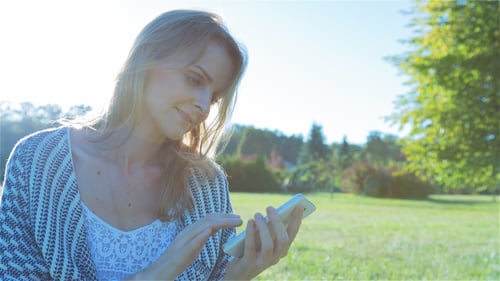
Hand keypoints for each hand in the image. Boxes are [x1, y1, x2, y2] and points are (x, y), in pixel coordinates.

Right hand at [125, 213, 241, 279]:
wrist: (159, 272)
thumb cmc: (177, 260)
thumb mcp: (193, 246)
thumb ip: (201, 237)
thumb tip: (211, 230)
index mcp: (190, 231)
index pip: (209, 219)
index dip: (224, 216)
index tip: (237, 218)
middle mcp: (187, 232)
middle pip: (208, 220)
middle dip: (225, 218)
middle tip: (240, 219)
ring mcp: (183, 241)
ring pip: (201, 228)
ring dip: (219, 223)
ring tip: (232, 222)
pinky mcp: (180, 253)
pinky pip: (190, 243)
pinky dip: (200, 236)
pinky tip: (209, 231)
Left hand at [224, 204, 303, 279]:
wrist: (237, 273)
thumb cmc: (250, 251)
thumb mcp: (261, 240)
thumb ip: (268, 230)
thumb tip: (272, 212)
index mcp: (280, 251)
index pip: (292, 234)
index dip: (296, 219)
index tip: (299, 205)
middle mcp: (275, 258)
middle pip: (283, 240)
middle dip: (277, 221)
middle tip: (270, 207)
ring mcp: (262, 263)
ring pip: (269, 245)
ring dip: (264, 227)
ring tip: (257, 214)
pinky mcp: (248, 264)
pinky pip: (251, 248)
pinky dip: (251, 233)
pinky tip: (250, 222)